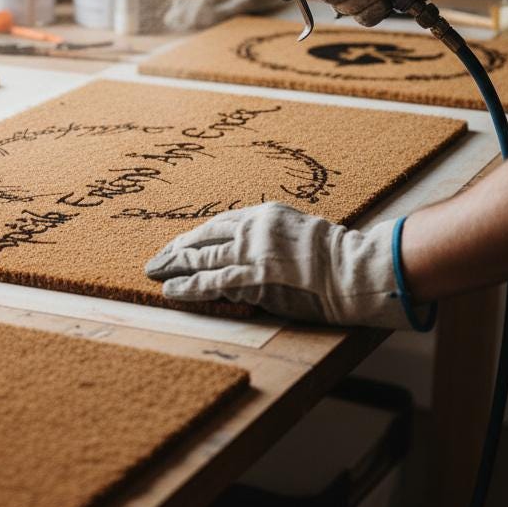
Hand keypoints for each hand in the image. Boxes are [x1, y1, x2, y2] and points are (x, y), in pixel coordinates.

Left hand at [144, 202, 426, 329]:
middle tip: (155, 259)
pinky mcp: (253, 277)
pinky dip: (187, 287)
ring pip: (201, 258)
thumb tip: (251, 252)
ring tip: (153, 273)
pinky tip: (170, 291)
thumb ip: (272, 239)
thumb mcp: (300, 232)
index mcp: (265, 215)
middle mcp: (253, 228)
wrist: (354, 270)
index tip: (181, 244)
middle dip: (176, 250)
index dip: (196, 236)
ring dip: (174, 267)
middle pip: (204, 237)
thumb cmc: (336, 257)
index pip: (220, 224)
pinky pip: (211, 283)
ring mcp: (252, 252)